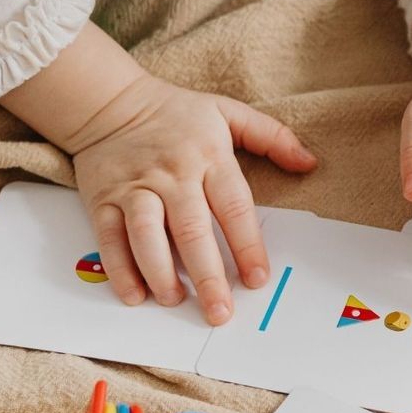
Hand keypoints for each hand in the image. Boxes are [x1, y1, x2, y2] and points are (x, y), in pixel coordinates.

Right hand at [0, 25, 316, 323]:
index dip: (247, 245)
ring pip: (147, 235)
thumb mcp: (228, 112)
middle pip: (191, 229)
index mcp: (208, 156)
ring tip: (175, 300)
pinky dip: (121, 269)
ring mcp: (135, 187)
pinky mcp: (102, 199)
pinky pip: (110, 238)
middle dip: (207, 275)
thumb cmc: (174, 113)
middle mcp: (172, 175)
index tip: (257, 278)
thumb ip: (272, 136)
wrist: (109, 101)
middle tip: (220, 311)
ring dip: (161, 273)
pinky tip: (135, 294)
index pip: (234, 206)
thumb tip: (309, 163)